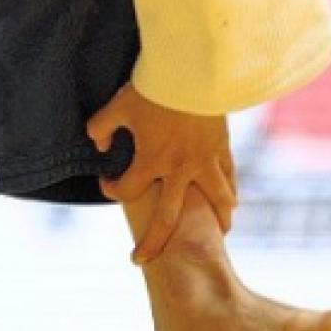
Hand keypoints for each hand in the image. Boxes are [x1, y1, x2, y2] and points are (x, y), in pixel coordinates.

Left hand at [86, 83, 236, 263]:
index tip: (106, 183)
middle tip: (142, 259)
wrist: (193, 70)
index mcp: (152, 160)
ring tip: (219, 233)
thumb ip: (101, 128)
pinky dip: (230, 193)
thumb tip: (100, 146)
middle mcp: (180, 169)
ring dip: (217, 221)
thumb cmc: (154, 87)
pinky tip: (230, 200)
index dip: (111, 189)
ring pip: (217, 203)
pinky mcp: (223, 148)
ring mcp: (206, 161)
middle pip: (168, 220)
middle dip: (153, 243)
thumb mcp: (118, 105)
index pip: (126, 190)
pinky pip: (230, 178)